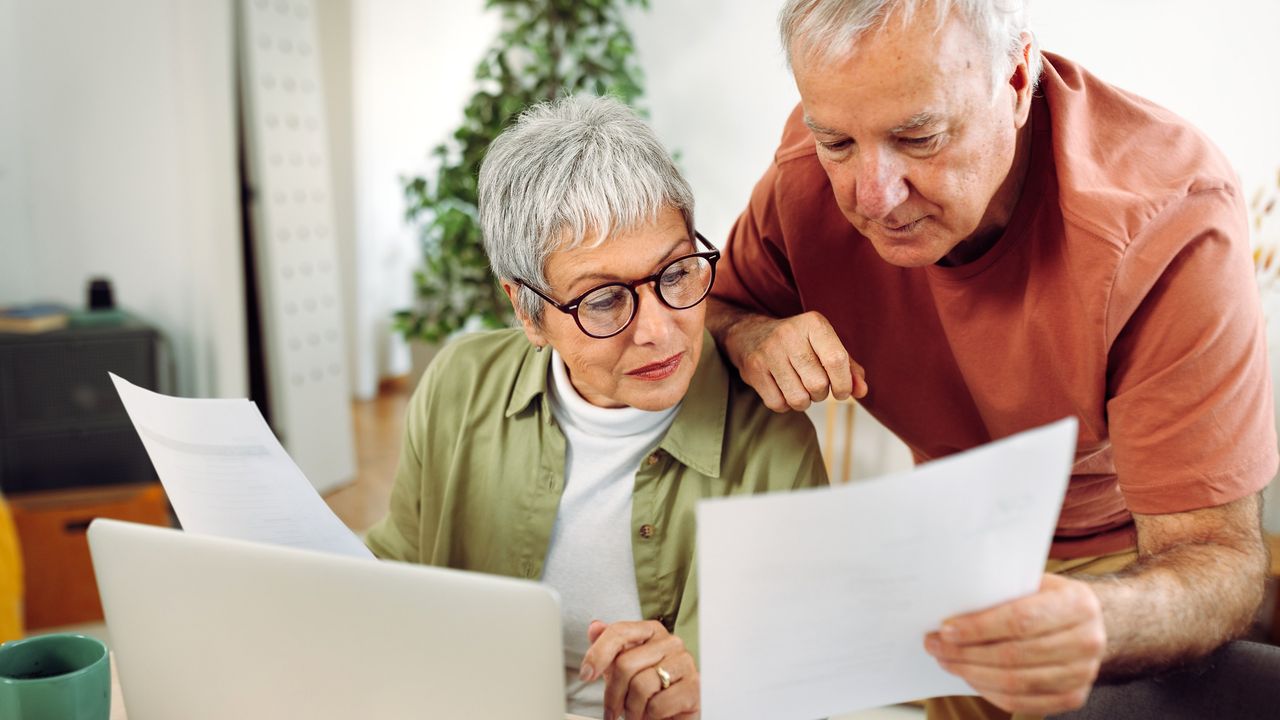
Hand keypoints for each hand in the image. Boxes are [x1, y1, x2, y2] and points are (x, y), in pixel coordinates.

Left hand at [579, 619, 699, 719]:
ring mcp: (685, 663)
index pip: (619, 632)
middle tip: (613, 711)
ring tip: (636, 715)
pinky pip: (658, 705)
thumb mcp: (623, 669)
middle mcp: (671, 642)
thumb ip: (609, 646)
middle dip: (613, 695)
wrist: (674, 716)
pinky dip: (649, 717)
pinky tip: (652, 717)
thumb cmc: (649, 692)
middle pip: (625, 663)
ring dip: (631, 710)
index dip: (598, 654)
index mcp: (652, 631)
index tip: (586, 674)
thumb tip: (595, 626)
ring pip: (640, 686)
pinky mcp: (694, 687)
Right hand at [724, 310, 866, 411]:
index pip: (836, 360)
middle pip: (818, 384)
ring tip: (799, 388)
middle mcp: (789, 334)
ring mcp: (768, 352)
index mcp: (813, 323)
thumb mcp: (825, 346)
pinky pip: (778, 404)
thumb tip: (862, 391)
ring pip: (798, 398)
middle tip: (814, 385)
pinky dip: (784, 404)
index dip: (844, 383)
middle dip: (821, 393)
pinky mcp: (753, 369)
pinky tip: (782, 390)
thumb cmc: (798, 344)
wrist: (749, 334)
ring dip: (803, 401)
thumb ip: (848, 368)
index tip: (841, 391)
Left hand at [924, 573, 1106, 714]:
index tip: (946, 629)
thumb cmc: (1048, 597)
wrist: (1087, 622)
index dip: (979, 628)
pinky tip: (970, 677)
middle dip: (966, 653)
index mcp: (1078, 603)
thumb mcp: (1033, 582)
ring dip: (972, 674)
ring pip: (1016, 682)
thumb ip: (1002, 591)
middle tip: (935, 646)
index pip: (1020, 620)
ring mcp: (1084, 673)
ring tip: (947, 661)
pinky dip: (990, 692)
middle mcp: (1088, 640)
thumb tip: (951, 604)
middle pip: (1014, 654)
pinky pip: (1023, 702)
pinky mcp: (1074, 696)